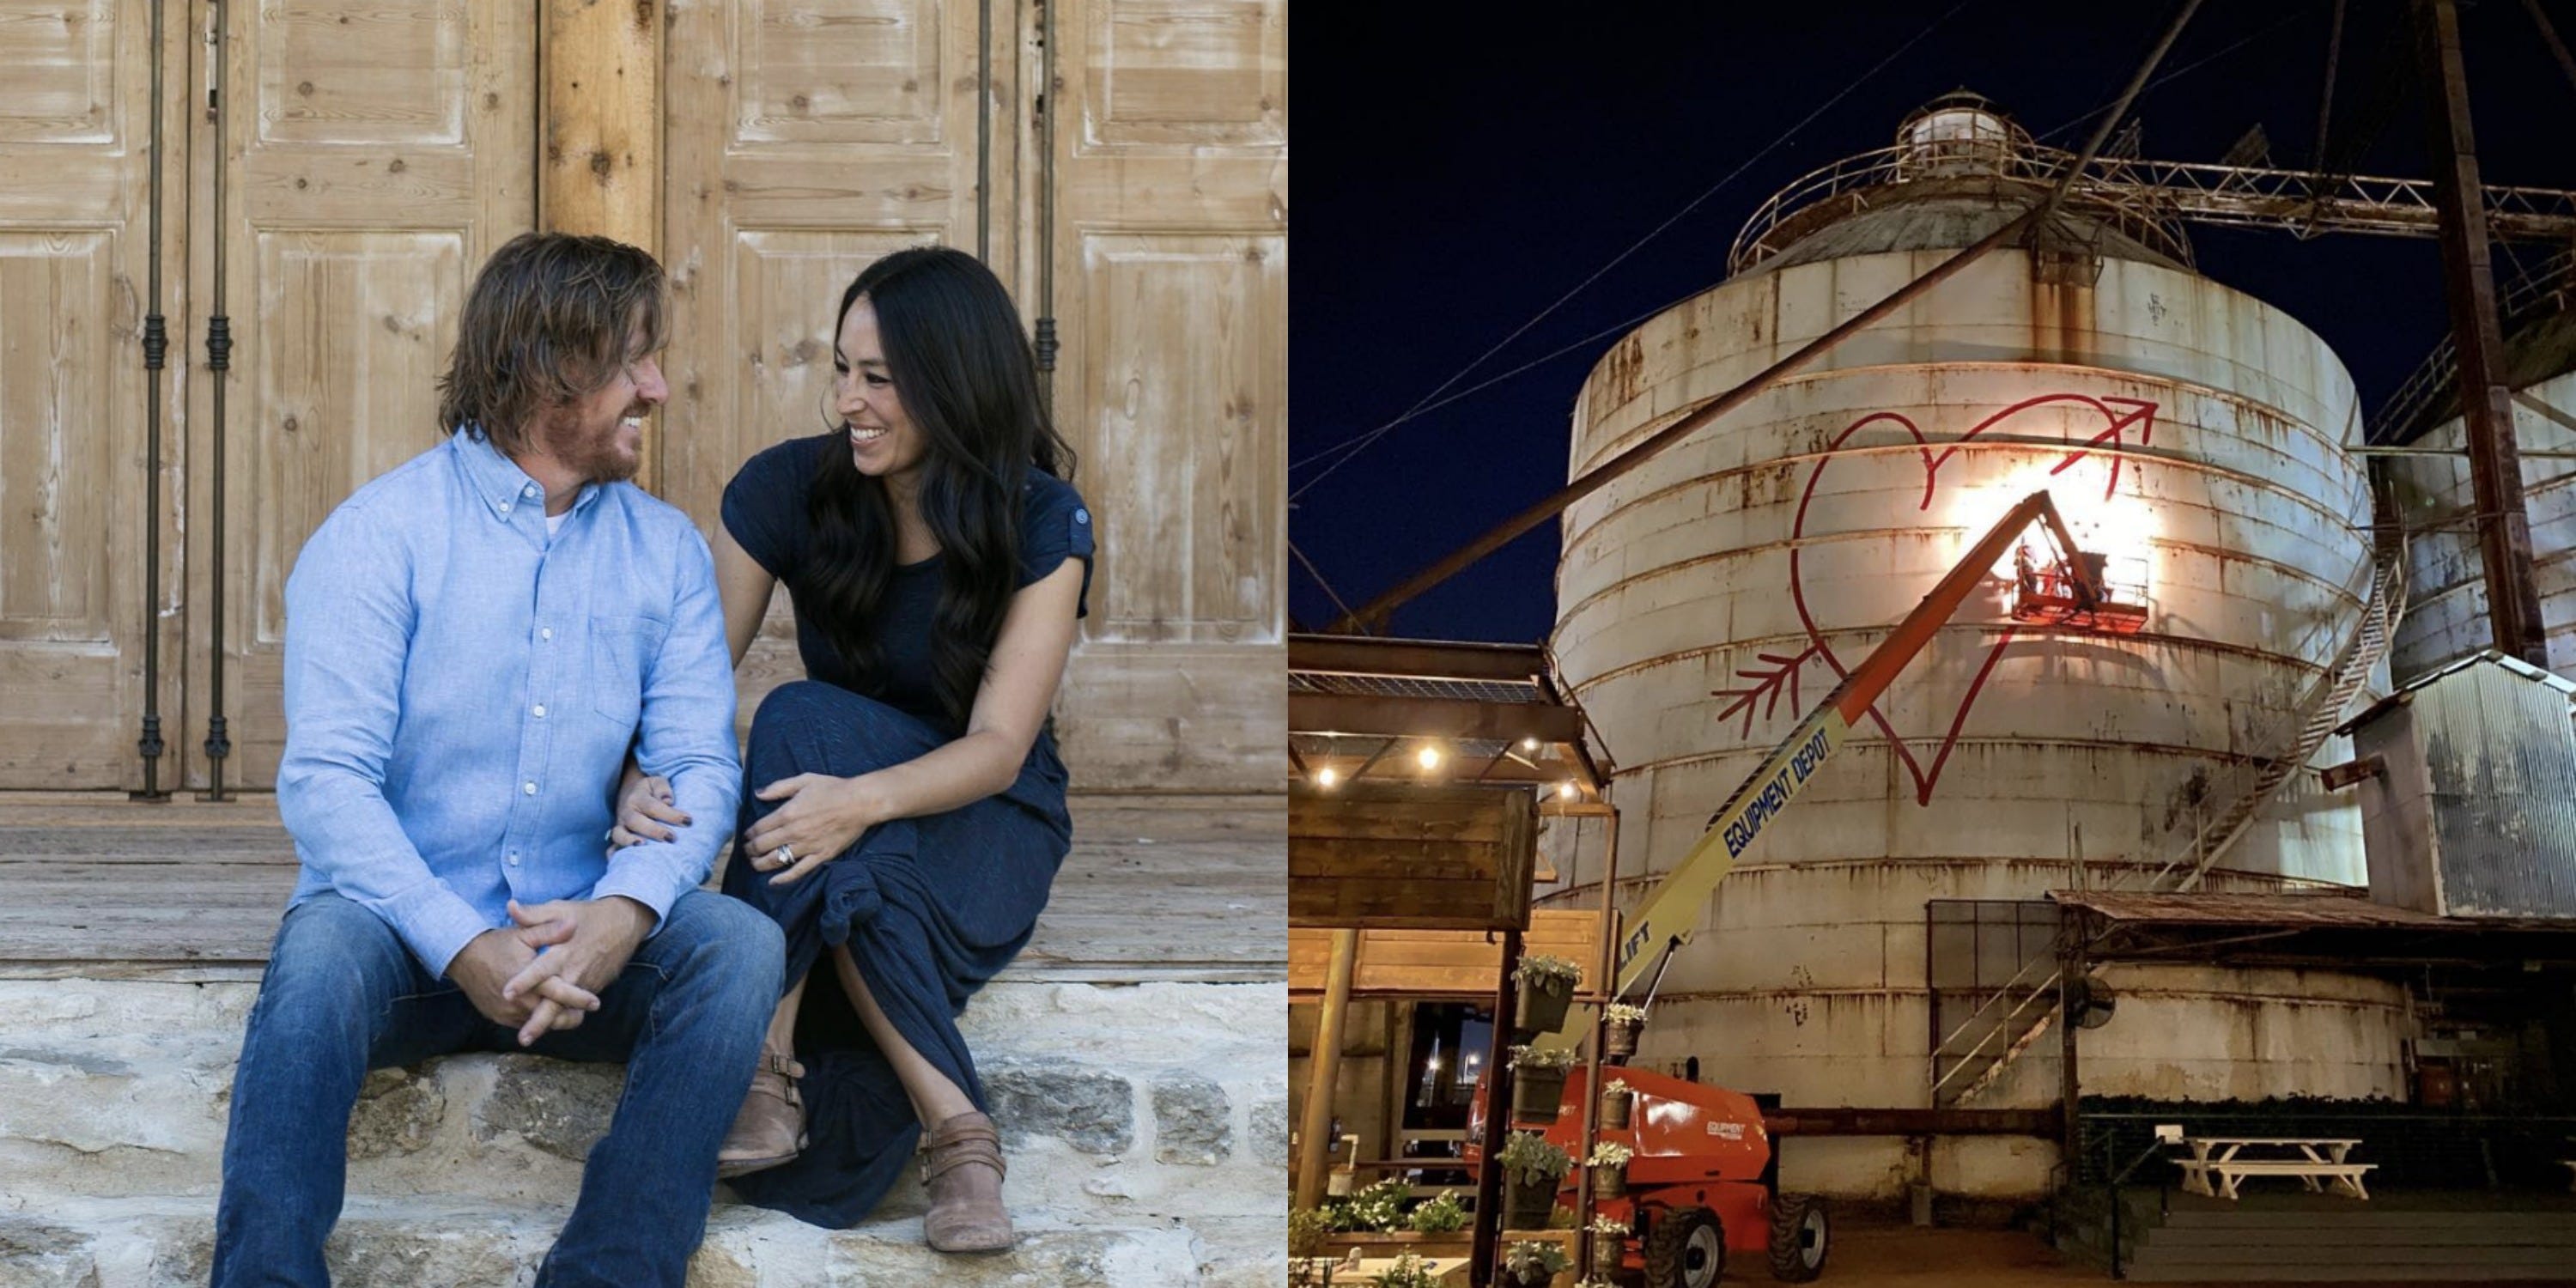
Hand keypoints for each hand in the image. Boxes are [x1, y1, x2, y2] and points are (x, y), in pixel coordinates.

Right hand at [448, 922, 592, 1035]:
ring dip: (553, 1019)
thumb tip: (573, 925)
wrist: (462, 956)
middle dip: (570, 1017)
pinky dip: (535, 1019)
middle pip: (551, 1017)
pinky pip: (522, 1023)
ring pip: (537, 1023)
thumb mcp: (524, 933)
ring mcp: (506, 1012)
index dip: (579, 999)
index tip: (596, 1003)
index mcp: (527, 980)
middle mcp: (517, 1001)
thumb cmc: (497, 943)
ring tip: (570, 1013)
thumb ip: (549, 931)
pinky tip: (546, 1012)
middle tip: (584, 1012)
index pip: (558, 993)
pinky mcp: (498, 1017)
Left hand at [497, 897, 652, 1046]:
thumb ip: (534, 914)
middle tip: (523, 1037)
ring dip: (550, 1025)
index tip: (507, 993)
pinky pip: (576, 1006)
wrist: (625, 923)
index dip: (525, 981)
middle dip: (539, 1021)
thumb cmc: (588, 915)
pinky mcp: (594, 986)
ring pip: (566, 1009)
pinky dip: (562, 1018)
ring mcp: (586, 981)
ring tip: (529, 1038)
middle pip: (556, 1001)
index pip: (541, 969)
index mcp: (564, 951)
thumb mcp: (561, 909)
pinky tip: (548, 1027)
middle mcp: (575, 970)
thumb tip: (510, 907)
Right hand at [608, 773, 688, 852]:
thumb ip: (663, 789)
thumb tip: (668, 801)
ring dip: (629, 841)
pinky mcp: (617, 837)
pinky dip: (614, 854)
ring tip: (642, 846)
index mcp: (637, 797)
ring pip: (619, 834)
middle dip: (654, 831)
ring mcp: (620, 826)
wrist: (630, 793)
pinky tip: (621, 861)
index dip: (671, 815)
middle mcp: (627, 812)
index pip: (653, 806)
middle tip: (672, 838)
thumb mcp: (657, 782)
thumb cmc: (651, 791)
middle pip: (636, 821)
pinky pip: (612, 847)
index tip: (688, 821)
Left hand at [742, 773, 877, 885]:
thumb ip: (778, 787)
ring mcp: (807, 846)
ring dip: (760, 864)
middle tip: (748, 850)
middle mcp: (793, 832)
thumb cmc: (833, 788)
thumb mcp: (804, 780)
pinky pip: (799, 871)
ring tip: (755, 863)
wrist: (860, 802)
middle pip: (762, 846)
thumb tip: (758, 794)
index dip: (749, 834)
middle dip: (750, 850)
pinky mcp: (820, 856)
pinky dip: (784, 878)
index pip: (759, 828)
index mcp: (787, 813)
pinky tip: (773, 881)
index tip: (747, 836)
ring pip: (775, 860)